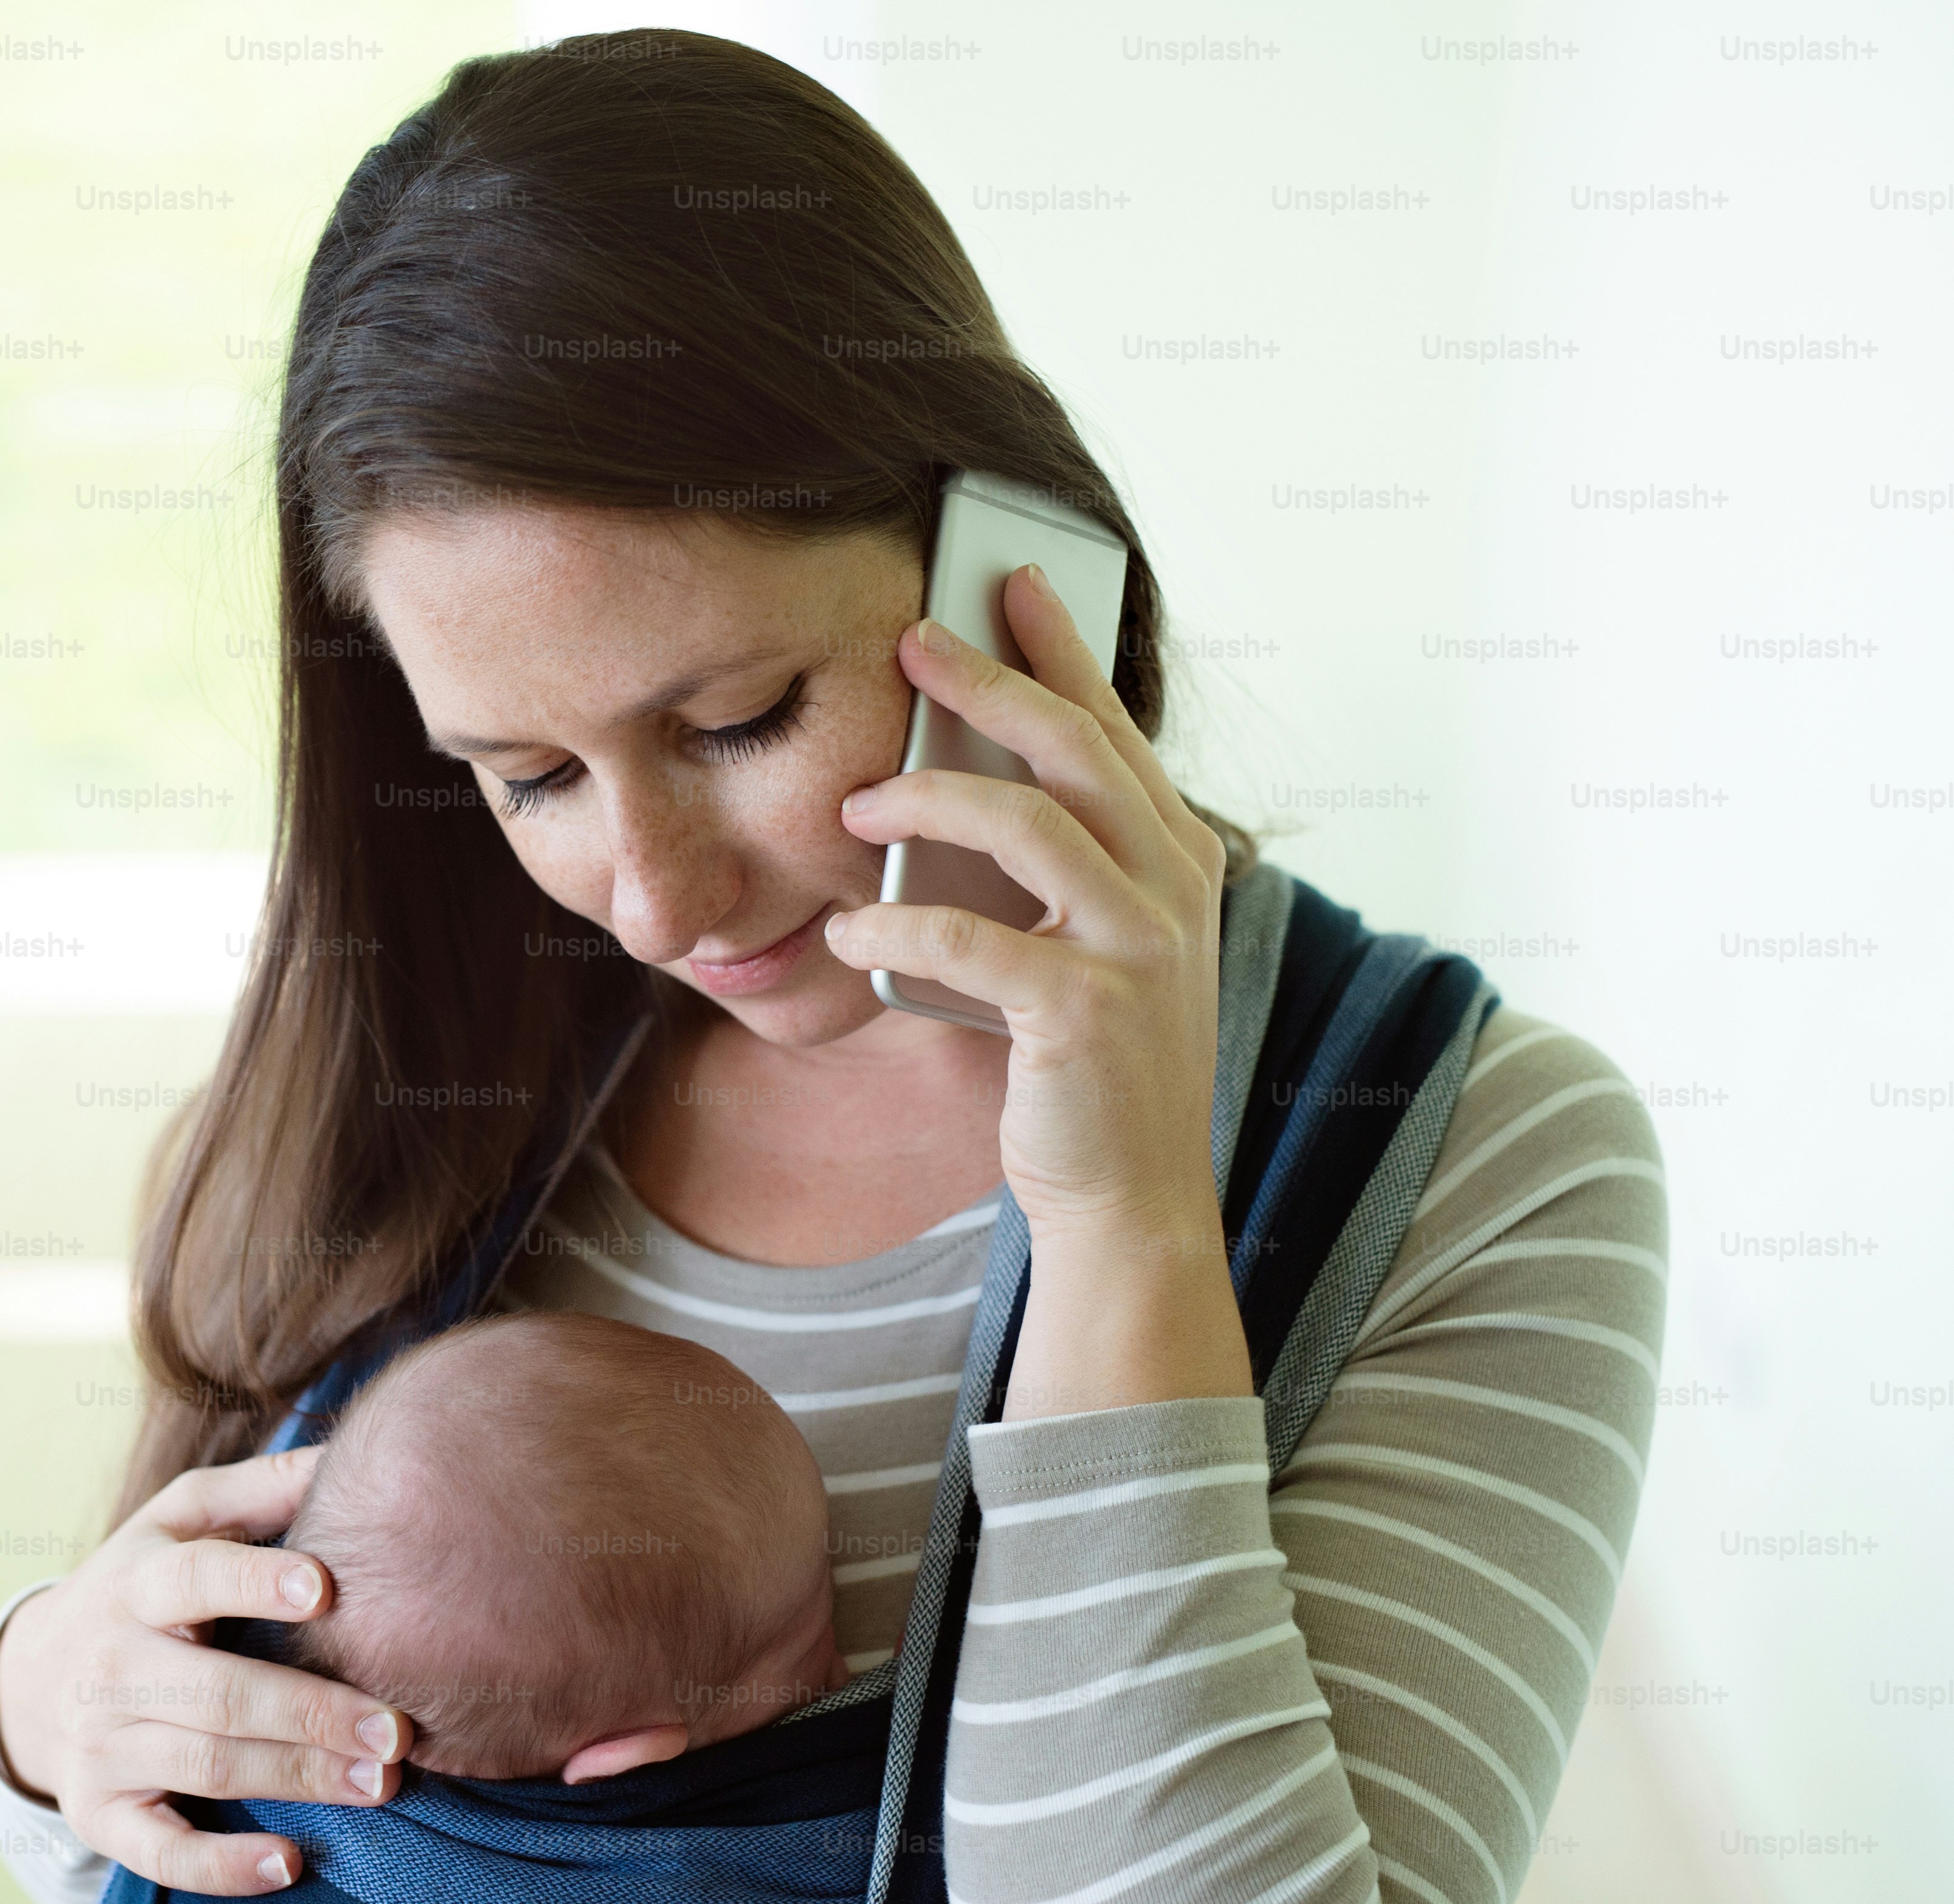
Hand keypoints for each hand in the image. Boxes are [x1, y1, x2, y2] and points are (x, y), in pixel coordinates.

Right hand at [0, 1447, 408, 1892]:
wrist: (35, 1675)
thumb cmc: (143, 1583)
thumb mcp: (180, 1519)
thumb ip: (261, 1491)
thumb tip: (354, 1456)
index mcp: (138, 1580)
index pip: (194, 1576)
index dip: (255, 1579)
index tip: (326, 1587)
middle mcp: (112, 1661)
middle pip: (215, 1691)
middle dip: (309, 1711)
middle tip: (395, 1731)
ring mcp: (100, 1744)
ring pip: (204, 1764)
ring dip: (296, 1777)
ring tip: (379, 1783)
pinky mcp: (97, 1812)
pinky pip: (158, 1850)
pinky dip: (221, 1864)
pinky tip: (289, 1862)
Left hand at [822, 566, 1248, 1415]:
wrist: (1129, 1199)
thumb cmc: (1090, 1070)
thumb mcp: (1086, 948)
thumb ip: (1051, 872)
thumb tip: (948, 790)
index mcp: (1177, 862)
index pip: (1114, 730)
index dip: (1063, 650)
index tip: (1011, 581)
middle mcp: (1172, 890)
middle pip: (1074, 748)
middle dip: (990, 680)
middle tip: (913, 638)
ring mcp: (1138, 950)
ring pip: (1027, 824)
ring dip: (927, 800)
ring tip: (856, 804)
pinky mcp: (1085, 1012)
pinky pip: (970, 939)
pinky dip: (897, 924)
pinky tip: (850, 925)